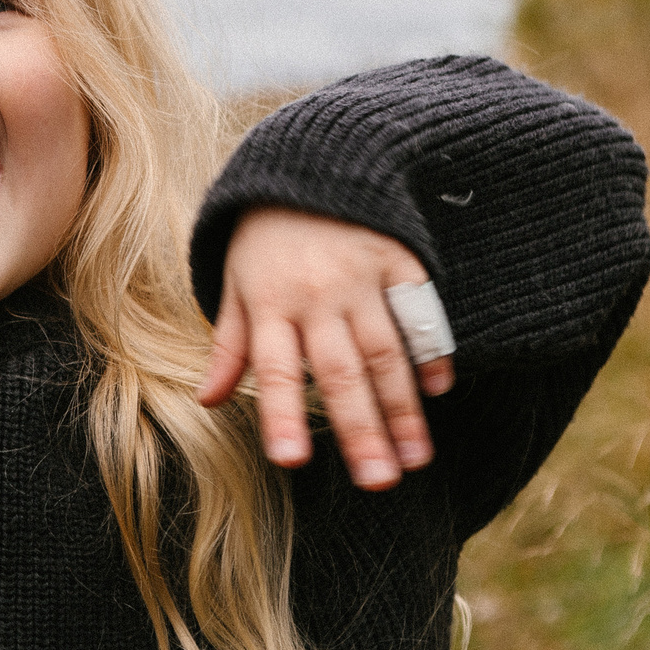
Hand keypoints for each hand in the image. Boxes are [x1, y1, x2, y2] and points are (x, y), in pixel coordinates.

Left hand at [195, 207, 455, 490]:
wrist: (308, 167)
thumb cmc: (263, 241)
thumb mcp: (234, 286)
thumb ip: (229, 345)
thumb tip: (210, 401)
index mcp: (269, 304)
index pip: (275, 370)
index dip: (282, 416)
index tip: (293, 461)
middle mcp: (316, 295)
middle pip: (340, 372)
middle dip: (360, 430)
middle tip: (379, 483)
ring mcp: (362, 277)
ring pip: (386, 352)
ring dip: (403, 409)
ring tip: (415, 459)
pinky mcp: (399, 260)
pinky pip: (418, 312)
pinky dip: (432, 350)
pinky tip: (439, 391)